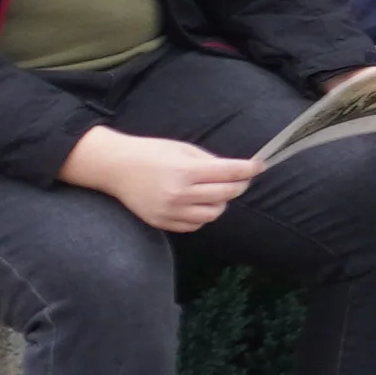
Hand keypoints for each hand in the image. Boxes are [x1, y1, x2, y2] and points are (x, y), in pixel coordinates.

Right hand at [65, 128, 254, 233]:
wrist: (116, 168)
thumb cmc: (152, 153)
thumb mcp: (183, 149)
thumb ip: (211, 162)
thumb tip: (237, 171)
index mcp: (185, 171)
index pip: (229, 173)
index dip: (249, 169)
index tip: (260, 165)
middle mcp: (179, 194)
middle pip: (225, 195)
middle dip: (239, 185)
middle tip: (242, 178)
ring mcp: (170, 211)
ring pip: (213, 214)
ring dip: (222, 202)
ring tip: (218, 191)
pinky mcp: (162, 222)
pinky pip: (194, 225)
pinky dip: (203, 215)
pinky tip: (201, 203)